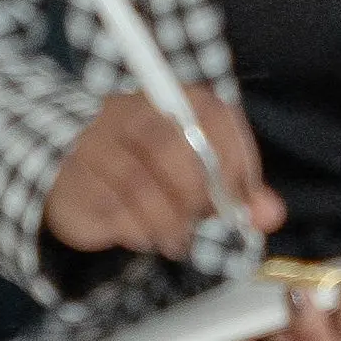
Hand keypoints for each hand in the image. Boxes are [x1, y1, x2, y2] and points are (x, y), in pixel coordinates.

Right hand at [44, 89, 283, 263]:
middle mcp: (127, 111)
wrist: (70, 171)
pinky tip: (145, 238)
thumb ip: (236, 191)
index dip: (234, 159)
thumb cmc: (147, 170)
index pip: (211, 113)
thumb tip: (270, 216)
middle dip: (194, 193)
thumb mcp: (199, 175)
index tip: (240, 200)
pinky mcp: (70, 178)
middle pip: (168, 145)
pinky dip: (135, 230)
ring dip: (165, 221)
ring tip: (176, 241)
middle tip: (201, 220)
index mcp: (170, 98)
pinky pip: (107, 208)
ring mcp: (92, 142)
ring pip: (137, 183)